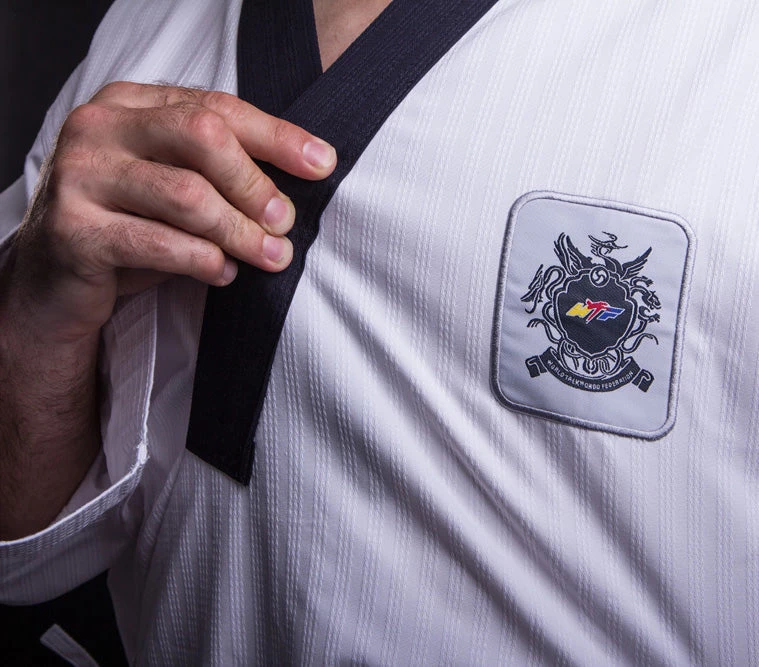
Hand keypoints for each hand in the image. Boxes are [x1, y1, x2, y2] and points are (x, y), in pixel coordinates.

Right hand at [7, 81, 336, 341]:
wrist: (54, 279)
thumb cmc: (129, 228)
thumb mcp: (175, 187)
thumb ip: (221, 171)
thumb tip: (304, 175)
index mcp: (129, 104)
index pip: (217, 108)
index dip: (277, 136)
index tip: (322, 164)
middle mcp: (100, 128)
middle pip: (203, 138)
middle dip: (256, 185)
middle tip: (286, 223)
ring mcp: (81, 175)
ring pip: (188, 195)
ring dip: (240, 232)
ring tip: (269, 256)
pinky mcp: (73, 230)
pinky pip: (158, 243)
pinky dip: (203, 261)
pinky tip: (223, 272)